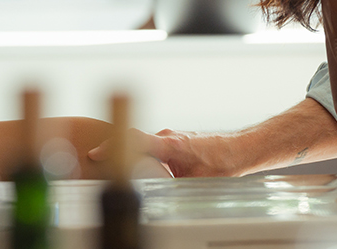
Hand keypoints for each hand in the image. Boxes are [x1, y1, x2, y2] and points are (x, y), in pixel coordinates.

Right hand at [88, 128, 244, 177]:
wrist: (240, 149)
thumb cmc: (223, 161)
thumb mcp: (194, 181)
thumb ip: (171, 187)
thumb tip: (155, 199)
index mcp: (171, 144)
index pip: (135, 139)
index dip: (113, 145)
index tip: (96, 154)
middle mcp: (168, 137)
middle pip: (133, 142)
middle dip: (116, 154)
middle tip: (99, 166)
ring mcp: (170, 137)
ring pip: (142, 146)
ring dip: (131, 157)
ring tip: (118, 170)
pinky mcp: (173, 142)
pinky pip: (151, 148)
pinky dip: (143, 158)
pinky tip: (142, 172)